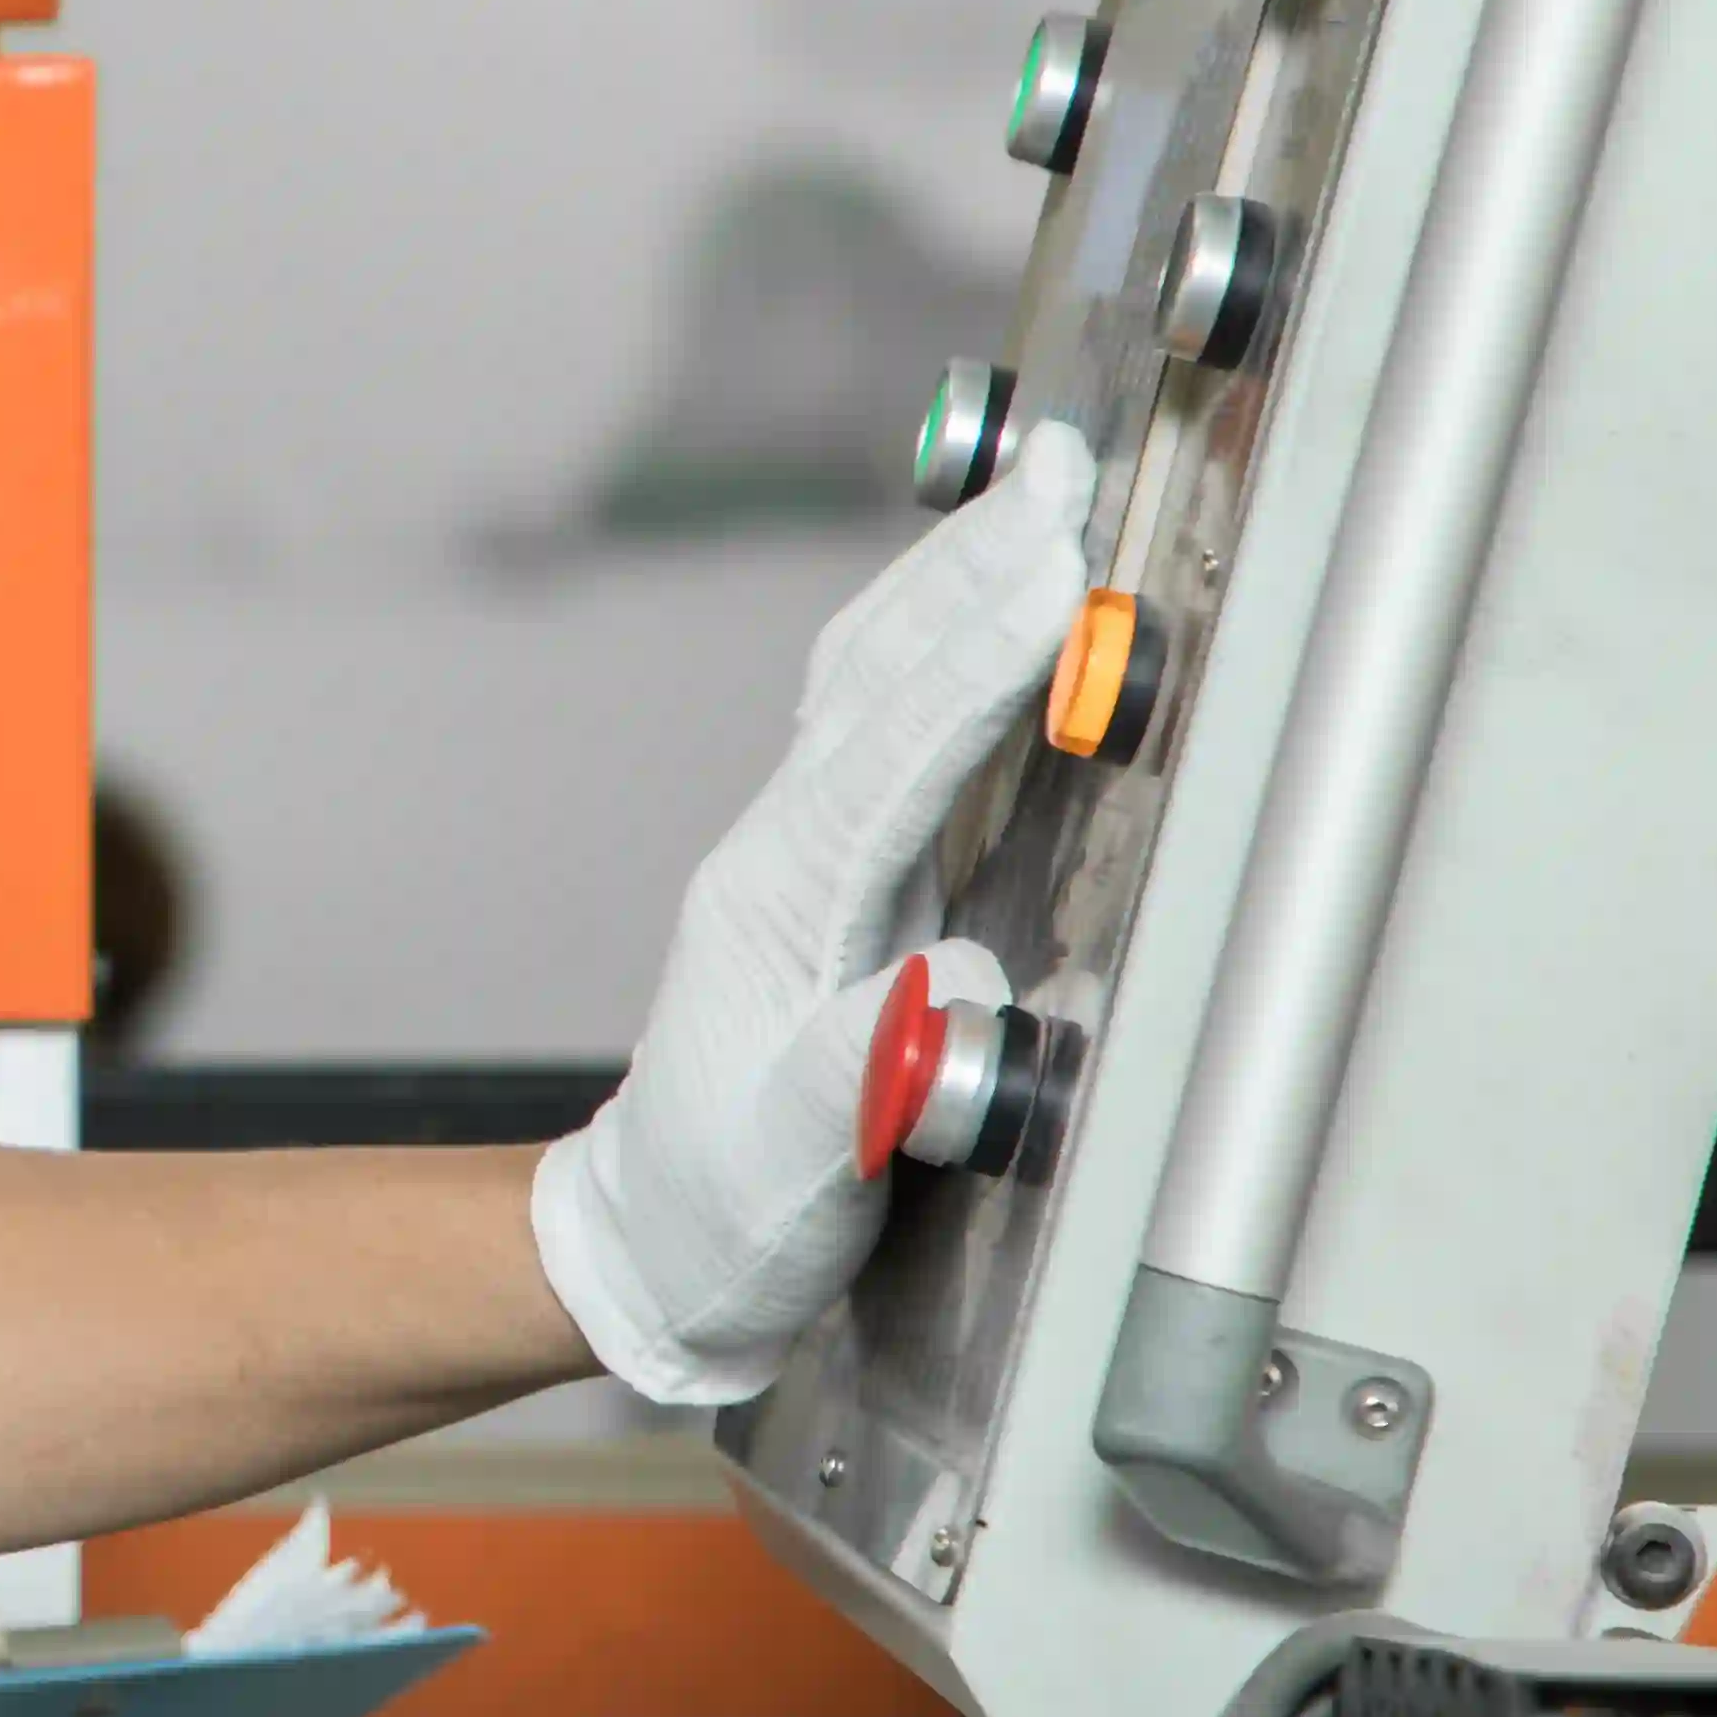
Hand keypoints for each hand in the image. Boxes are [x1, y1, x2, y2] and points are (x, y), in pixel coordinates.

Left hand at [536, 425, 1095, 1403]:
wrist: (651, 1245)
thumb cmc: (727, 1214)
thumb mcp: (794, 1170)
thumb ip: (865, 1085)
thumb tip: (953, 995)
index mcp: (778, 912)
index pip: (892, 759)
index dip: (978, 664)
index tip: (1054, 573)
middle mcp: (780, 857)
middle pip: (878, 681)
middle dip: (973, 572)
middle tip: (1064, 471)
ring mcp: (798, 855)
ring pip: (872, 680)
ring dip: (951, 581)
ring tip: (1031, 493)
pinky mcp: (826, 873)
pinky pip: (880, 721)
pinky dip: (935, 641)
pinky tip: (975, 601)